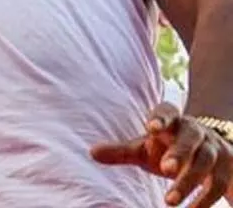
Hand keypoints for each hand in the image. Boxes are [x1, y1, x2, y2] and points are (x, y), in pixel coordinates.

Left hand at [92, 103, 231, 206]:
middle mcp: (195, 132)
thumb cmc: (168, 149)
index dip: (161, 117)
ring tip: (169, 201)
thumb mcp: (145, 149)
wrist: (212, 156)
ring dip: (189, 182)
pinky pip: (218, 184)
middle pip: (191, 138)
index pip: (168, 111)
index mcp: (172, 122)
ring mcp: (214, 149)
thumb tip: (92, 152)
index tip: (151, 127)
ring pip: (205, 163)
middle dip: (180, 152)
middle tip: (165, 168)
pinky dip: (205, 200)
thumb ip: (121, 151)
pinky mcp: (226, 169)